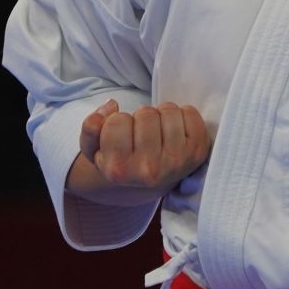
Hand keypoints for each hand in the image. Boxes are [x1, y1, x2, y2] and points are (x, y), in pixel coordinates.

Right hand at [68, 99, 211, 203]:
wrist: (149, 182)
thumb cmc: (121, 159)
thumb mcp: (94, 149)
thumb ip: (91, 127)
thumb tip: (111, 105)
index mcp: (119, 170)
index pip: (118, 121)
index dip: (118, 121)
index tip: (122, 135)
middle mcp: (148, 170)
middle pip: (145, 113)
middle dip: (141, 116)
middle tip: (141, 132)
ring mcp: (176, 162)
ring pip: (168, 110)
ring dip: (161, 114)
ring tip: (157, 130)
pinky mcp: (198, 153)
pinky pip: (190, 112)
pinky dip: (182, 114)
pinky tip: (174, 130)